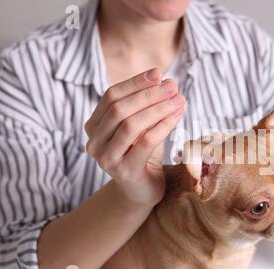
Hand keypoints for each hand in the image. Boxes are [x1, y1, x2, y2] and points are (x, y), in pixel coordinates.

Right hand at [84, 68, 184, 208]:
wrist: (141, 190)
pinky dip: (163, 125)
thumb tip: (167, 82)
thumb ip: (147, 106)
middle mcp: (95, 142)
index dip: (135, 83)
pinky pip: (146, 142)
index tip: (158, 73)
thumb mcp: (142, 127)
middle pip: (119, 109)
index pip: (111, 96)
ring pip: (131, 125)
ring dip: (158, 108)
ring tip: (179, 99)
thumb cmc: (143, 153)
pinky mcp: (125, 171)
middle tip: (172, 86)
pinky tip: (178, 115)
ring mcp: (107, 158)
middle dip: (148, 94)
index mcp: (94, 126)